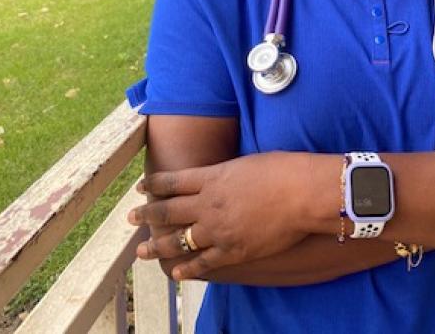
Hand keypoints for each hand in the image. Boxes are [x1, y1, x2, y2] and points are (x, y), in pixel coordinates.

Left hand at [128, 152, 311, 279]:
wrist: (304, 193)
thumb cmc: (283, 170)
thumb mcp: (247, 162)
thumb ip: (226, 172)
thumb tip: (217, 176)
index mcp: (212, 177)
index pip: (173, 182)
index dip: (154, 185)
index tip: (141, 187)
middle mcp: (208, 204)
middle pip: (167, 211)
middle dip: (146, 215)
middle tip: (131, 218)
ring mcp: (218, 230)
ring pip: (178, 241)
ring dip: (156, 246)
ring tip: (141, 251)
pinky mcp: (233, 251)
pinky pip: (203, 263)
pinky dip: (187, 269)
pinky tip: (175, 272)